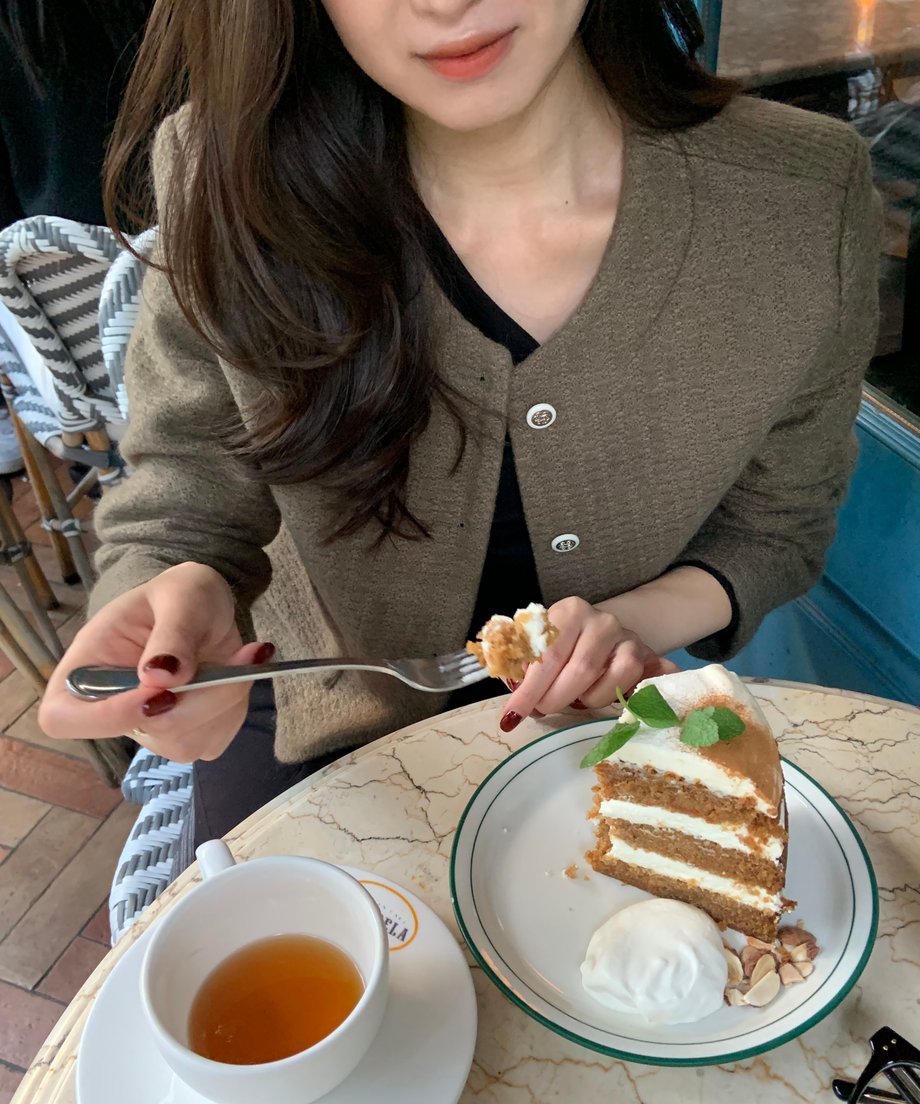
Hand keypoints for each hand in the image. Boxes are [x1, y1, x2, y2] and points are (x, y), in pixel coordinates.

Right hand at [39, 562, 274, 762]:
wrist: (208, 608)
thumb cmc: (180, 595)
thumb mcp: (180, 595)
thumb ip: (171, 633)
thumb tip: (160, 677)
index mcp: (84, 669)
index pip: (64, 717)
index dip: (107, 716)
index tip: (159, 690)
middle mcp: (110, 709)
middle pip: (146, 731)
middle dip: (199, 697)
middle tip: (234, 656)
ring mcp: (151, 730)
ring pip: (188, 740)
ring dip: (225, 697)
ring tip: (237, 655)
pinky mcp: (190, 736)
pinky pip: (216, 736)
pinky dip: (236, 704)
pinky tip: (238, 672)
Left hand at [501, 596, 677, 731]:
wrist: (600, 631)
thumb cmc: (561, 644)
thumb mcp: (536, 645)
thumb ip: (521, 664)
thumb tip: (509, 707)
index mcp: (570, 612)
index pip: (548, 655)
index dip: (530, 690)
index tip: (513, 716)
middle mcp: (603, 621)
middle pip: (581, 670)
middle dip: (556, 698)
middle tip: (543, 709)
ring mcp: (630, 638)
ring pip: (615, 678)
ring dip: (590, 699)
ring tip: (576, 699)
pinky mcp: (649, 657)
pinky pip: (642, 684)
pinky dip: (628, 697)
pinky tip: (617, 701)